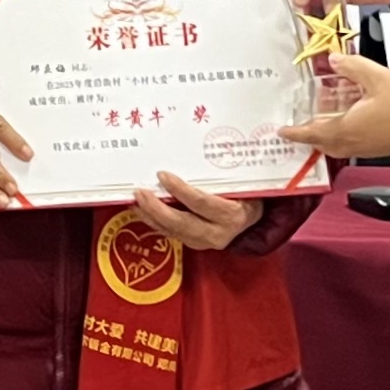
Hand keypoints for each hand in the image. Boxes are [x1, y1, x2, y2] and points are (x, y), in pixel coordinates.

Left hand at [132, 171, 255, 251]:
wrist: (254, 218)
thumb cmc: (247, 193)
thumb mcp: (242, 182)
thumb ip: (224, 170)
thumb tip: (199, 145)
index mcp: (233, 215)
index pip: (202, 203)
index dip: (180, 190)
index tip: (163, 175)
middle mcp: (219, 232)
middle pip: (183, 223)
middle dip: (158, 209)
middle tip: (141, 192)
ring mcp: (206, 242)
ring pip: (174, 231)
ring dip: (151, 216)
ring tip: (135, 201)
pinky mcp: (195, 244)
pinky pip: (171, 234)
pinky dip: (154, 222)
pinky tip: (141, 211)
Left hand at [279, 51, 389, 161]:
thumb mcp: (376, 77)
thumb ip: (352, 67)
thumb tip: (334, 60)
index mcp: (348, 128)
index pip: (313, 134)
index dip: (296, 133)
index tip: (283, 132)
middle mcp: (355, 142)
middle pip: (324, 143)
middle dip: (310, 135)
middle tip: (300, 126)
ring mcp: (368, 147)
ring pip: (339, 145)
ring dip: (327, 135)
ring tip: (323, 118)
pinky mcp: (379, 147)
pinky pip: (353, 144)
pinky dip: (344, 134)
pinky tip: (350, 119)